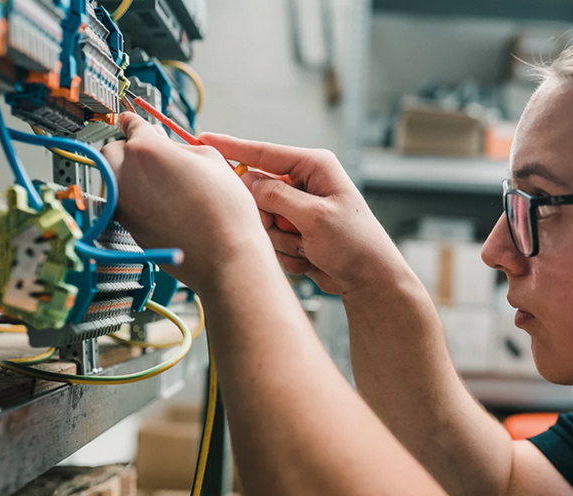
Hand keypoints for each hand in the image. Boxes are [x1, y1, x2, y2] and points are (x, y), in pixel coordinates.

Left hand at [101, 113, 269, 294]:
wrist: (226, 255)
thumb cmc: (225, 211)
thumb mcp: (212, 159)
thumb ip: (181, 146)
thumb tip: (167, 148)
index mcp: (146, 149)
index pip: (129, 123)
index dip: (135, 122)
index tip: (133, 122)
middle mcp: (126, 174)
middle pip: (112, 150)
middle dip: (129, 149)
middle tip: (153, 155)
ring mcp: (123, 203)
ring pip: (114, 178)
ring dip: (129, 173)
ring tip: (160, 182)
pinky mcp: (127, 226)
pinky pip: (123, 202)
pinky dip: (135, 198)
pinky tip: (162, 204)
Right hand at [198, 132, 406, 294]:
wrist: (368, 280)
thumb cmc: (354, 243)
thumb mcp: (314, 216)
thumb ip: (277, 196)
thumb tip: (247, 180)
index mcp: (314, 167)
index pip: (264, 153)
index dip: (232, 148)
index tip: (204, 138)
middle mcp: (304, 183)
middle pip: (258, 192)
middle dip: (270, 218)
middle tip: (293, 232)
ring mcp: (298, 209)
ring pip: (262, 221)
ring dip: (282, 241)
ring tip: (309, 248)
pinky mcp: (295, 231)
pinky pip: (271, 241)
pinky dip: (288, 254)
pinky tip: (311, 258)